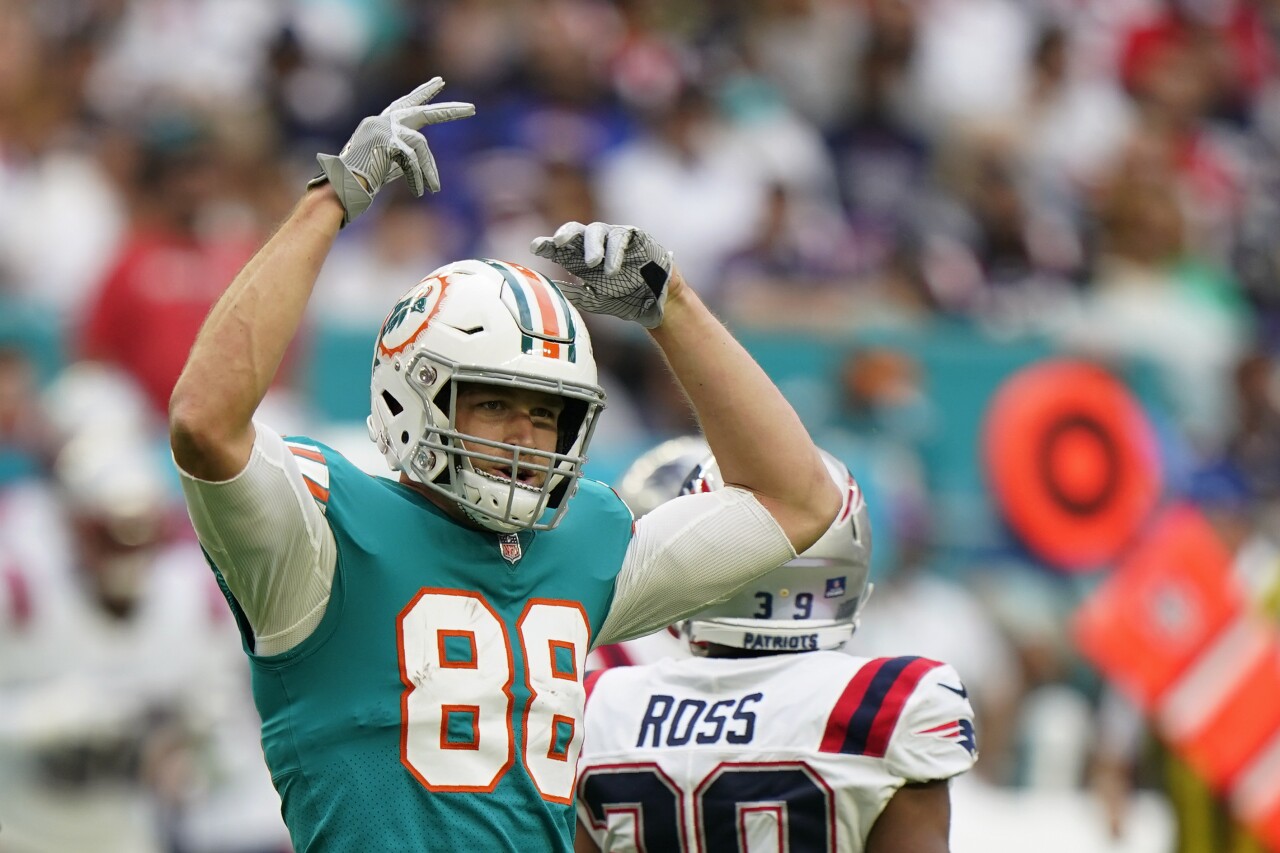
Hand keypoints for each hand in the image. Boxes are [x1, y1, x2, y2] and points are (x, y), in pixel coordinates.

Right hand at [309, 78, 473, 223]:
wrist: (340, 189)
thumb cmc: (360, 182)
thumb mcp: (387, 165)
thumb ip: (404, 156)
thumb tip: (424, 160)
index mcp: (378, 124)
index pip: (405, 104)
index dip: (423, 93)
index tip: (439, 83)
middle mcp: (381, 121)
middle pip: (422, 111)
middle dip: (448, 112)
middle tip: (472, 109)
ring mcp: (383, 129)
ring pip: (420, 145)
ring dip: (430, 169)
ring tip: (435, 188)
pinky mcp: (386, 141)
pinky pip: (413, 160)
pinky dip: (419, 177)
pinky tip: (421, 191)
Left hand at [530, 221, 673, 327]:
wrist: (655, 302)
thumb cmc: (623, 299)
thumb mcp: (594, 300)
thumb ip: (574, 293)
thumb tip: (549, 288)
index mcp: (580, 259)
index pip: (560, 248)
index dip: (547, 245)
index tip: (535, 248)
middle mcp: (594, 245)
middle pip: (575, 230)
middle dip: (565, 234)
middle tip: (558, 243)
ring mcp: (613, 238)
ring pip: (597, 230)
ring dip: (593, 246)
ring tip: (592, 264)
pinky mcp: (634, 236)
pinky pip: (622, 236)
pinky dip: (615, 252)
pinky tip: (612, 269)